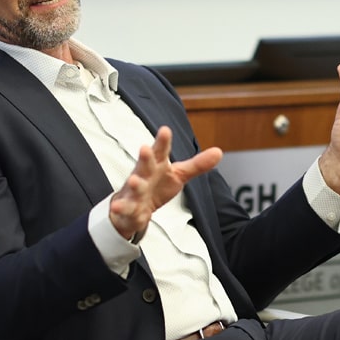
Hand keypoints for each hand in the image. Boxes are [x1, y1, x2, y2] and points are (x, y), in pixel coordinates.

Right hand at [109, 126, 221, 241]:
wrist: (133, 206)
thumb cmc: (156, 185)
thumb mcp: (178, 174)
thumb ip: (197, 164)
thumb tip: (219, 152)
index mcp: (157, 165)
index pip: (160, 151)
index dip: (163, 141)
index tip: (165, 130)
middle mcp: (144, 175)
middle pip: (144, 165)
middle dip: (145, 157)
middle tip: (145, 148)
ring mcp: (135, 191)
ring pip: (134, 187)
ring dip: (134, 184)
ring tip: (134, 181)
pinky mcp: (129, 208)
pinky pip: (126, 208)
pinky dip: (122, 208)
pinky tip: (120, 208)